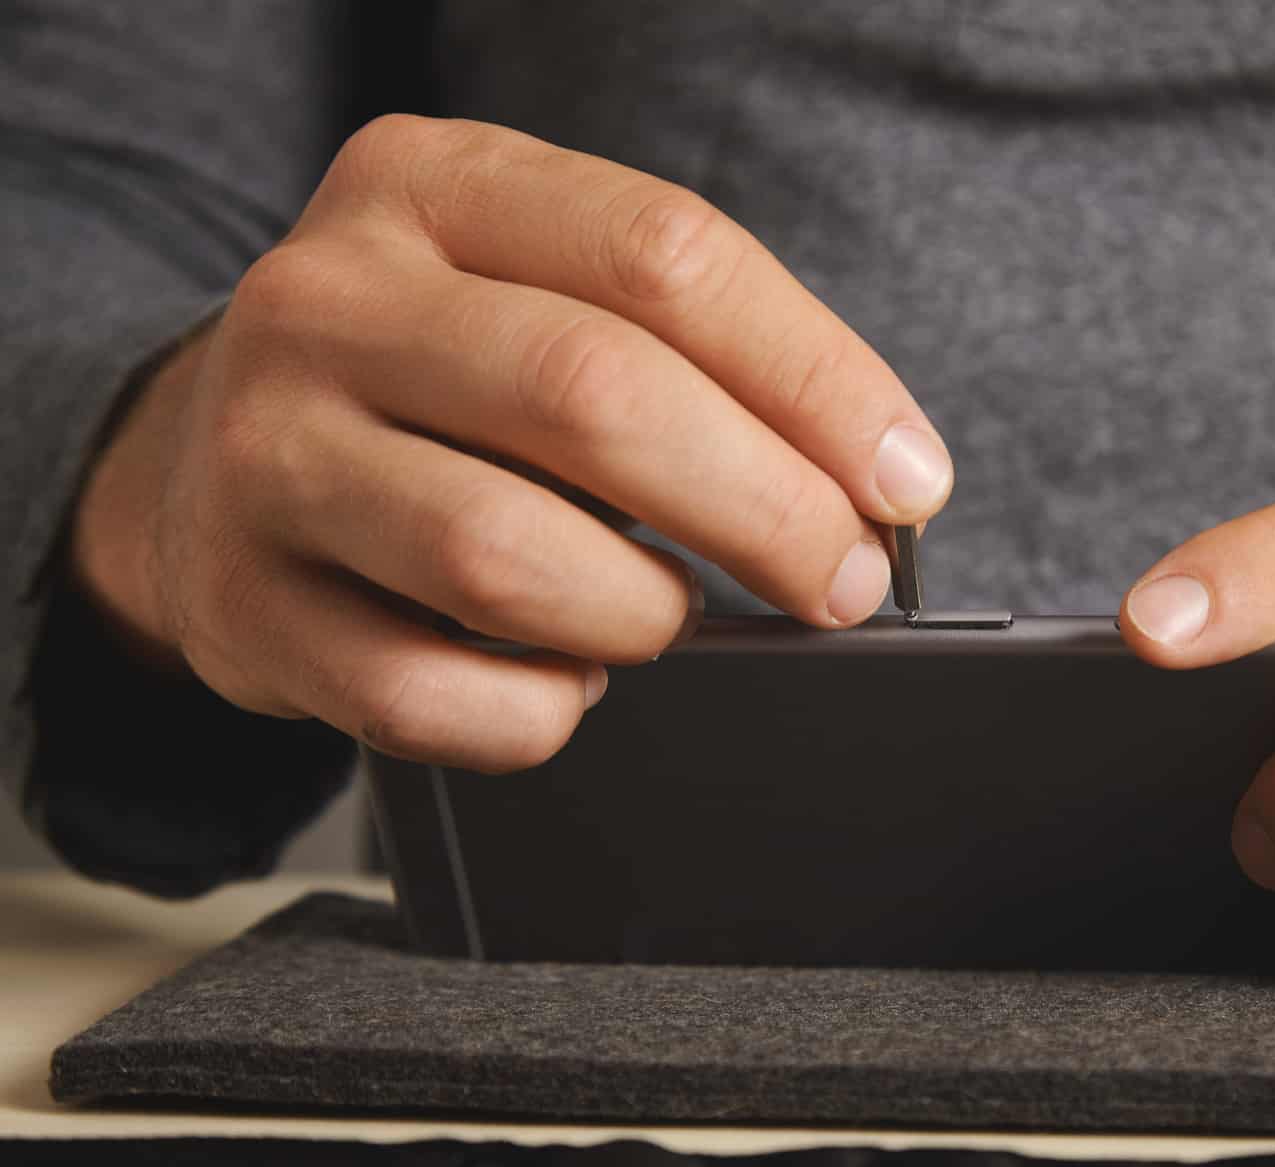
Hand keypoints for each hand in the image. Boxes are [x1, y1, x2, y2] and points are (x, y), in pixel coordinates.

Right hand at [70, 115, 951, 770]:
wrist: (208, 458)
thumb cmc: (440, 381)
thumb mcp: (544, 293)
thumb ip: (698, 356)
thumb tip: (876, 485)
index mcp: (431, 186)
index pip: (667, 257)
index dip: (819, 381)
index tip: (906, 480)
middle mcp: (329, 302)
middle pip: (596, 399)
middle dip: (766, 513)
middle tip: (837, 578)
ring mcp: (265, 454)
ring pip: (505, 559)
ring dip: (643, 615)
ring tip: (667, 613)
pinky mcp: (244, 606)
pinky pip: (429, 698)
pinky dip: (541, 713)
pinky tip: (563, 676)